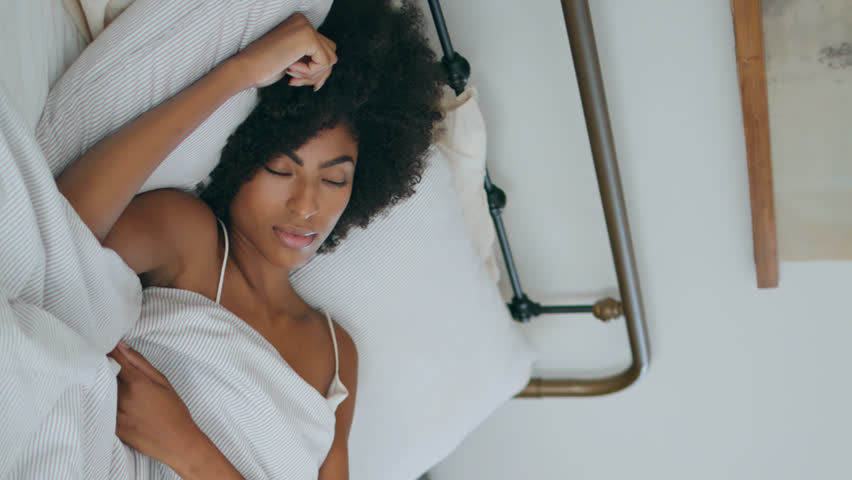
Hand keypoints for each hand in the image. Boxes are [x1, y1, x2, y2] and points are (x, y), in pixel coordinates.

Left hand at [109, 342, 201, 469]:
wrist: (176, 442)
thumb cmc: (174, 410)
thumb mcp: (163, 381)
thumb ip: (141, 363)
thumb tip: (122, 346)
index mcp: (136, 383)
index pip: (113, 359)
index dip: (108, 350)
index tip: (104, 343)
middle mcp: (122, 398)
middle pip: (102, 374)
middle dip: (102, 365)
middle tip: (103, 360)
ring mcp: (115, 414)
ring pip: (99, 391)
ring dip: (100, 383)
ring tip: (104, 380)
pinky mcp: (111, 427)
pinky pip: (101, 408)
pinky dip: (102, 401)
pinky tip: (107, 399)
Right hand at [231, 13, 336, 89]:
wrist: (246, 69)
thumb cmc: (265, 68)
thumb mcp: (292, 60)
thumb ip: (310, 58)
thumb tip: (329, 68)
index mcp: (299, 24)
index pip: (324, 49)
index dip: (316, 71)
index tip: (298, 81)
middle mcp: (304, 21)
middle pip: (330, 54)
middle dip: (317, 74)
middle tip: (295, 81)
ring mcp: (306, 27)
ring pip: (330, 60)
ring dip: (312, 74)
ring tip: (291, 73)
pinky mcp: (308, 37)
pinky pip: (324, 63)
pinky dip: (310, 72)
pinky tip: (290, 68)